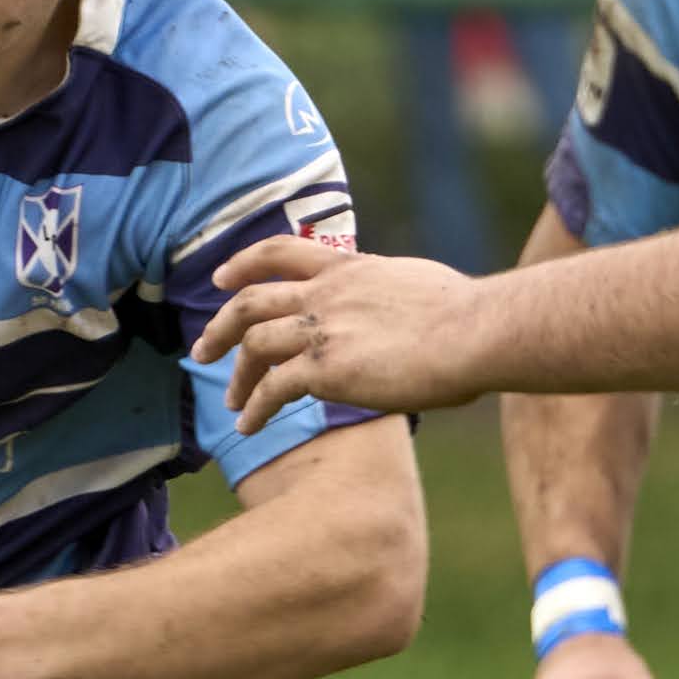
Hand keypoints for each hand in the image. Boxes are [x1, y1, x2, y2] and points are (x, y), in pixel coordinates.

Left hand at [190, 237, 485, 430]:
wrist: (476, 332)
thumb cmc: (467, 315)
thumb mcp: (417, 283)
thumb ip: (389, 292)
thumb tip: (399, 306)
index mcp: (349, 268)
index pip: (281, 252)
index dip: (244, 263)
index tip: (222, 278)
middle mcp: (327, 293)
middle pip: (251, 301)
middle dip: (221, 326)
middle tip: (203, 349)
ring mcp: (323, 329)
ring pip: (255, 345)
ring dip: (236, 376)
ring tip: (230, 402)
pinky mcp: (326, 369)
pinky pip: (272, 388)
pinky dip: (254, 408)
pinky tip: (247, 426)